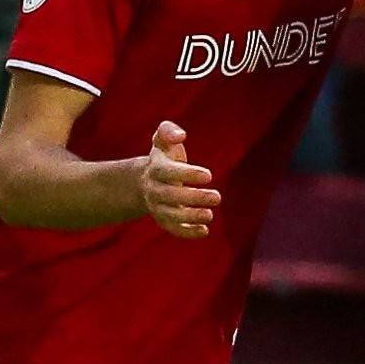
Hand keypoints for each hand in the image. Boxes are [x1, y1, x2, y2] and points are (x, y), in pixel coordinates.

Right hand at [138, 120, 221, 237]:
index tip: (209, 175)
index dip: (187, 174)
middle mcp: (154, 190)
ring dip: (190, 217)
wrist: (147, 181)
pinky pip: (173, 230)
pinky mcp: (164, 221)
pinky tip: (205, 231)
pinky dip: (187, 233)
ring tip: (210, 215)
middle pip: (170, 196)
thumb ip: (168, 130)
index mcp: (156, 169)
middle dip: (193, 198)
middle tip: (217, 197)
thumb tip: (180, 135)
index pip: (168, 172)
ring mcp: (158, 207)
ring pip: (170, 216)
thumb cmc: (164, 157)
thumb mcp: (163, 140)